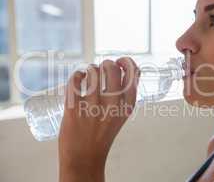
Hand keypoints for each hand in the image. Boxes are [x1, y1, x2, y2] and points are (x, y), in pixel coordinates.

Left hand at [59, 57, 139, 181]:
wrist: (85, 158)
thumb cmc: (103, 134)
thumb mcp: (121, 115)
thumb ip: (124, 95)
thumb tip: (120, 69)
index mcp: (127, 106)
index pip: (134, 73)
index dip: (126, 62)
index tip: (119, 62)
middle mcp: (113, 105)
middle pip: (112, 68)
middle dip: (106, 63)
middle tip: (101, 69)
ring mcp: (93, 107)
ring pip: (93, 71)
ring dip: (90, 69)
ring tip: (88, 75)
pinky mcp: (74, 109)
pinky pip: (75, 80)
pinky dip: (76, 75)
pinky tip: (78, 79)